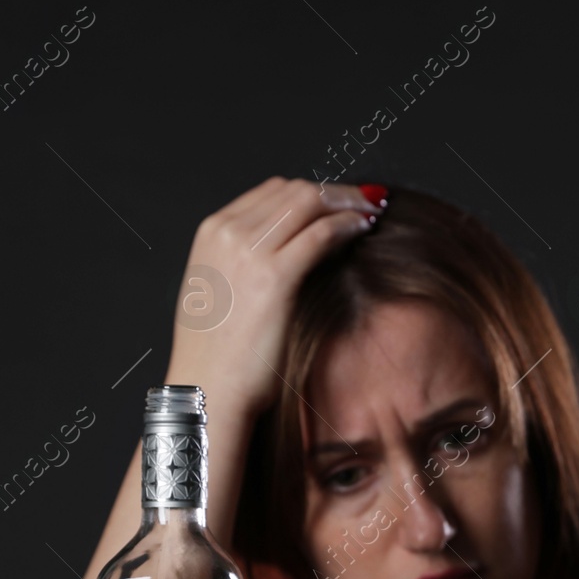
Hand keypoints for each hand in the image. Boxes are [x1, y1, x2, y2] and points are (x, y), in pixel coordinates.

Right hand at [165, 176, 383, 420]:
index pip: (272, 191)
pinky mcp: (274, 276)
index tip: (338, 201)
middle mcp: (227, 231)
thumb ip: (243, 260)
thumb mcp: (220, 291)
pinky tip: (363, 229)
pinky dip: (347, 224)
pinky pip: (321, 233)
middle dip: (336, 191)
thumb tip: (284, 249)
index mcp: (212, 231)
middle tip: (366, 200)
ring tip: (372, 211)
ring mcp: (248, 251)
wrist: (207, 387)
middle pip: (294, 190)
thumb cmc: (217, 353)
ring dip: (347, 202)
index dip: (312, 192)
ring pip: (310, 203)